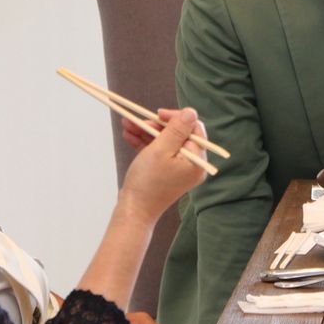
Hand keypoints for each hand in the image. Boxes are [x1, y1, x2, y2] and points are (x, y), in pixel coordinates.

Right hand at [118, 107, 206, 222]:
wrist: (133, 212)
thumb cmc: (147, 182)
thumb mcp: (161, 150)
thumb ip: (176, 129)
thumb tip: (191, 112)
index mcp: (197, 160)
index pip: (194, 129)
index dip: (177, 117)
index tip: (159, 114)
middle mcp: (192, 164)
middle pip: (177, 134)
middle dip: (156, 125)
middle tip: (137, 119)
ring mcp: (179, 168)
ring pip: (165, 141)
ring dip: (146, 131)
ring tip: (125, 123)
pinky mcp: (166, 171)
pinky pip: (158, 151)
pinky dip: (144, 143)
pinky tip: (128, 135)